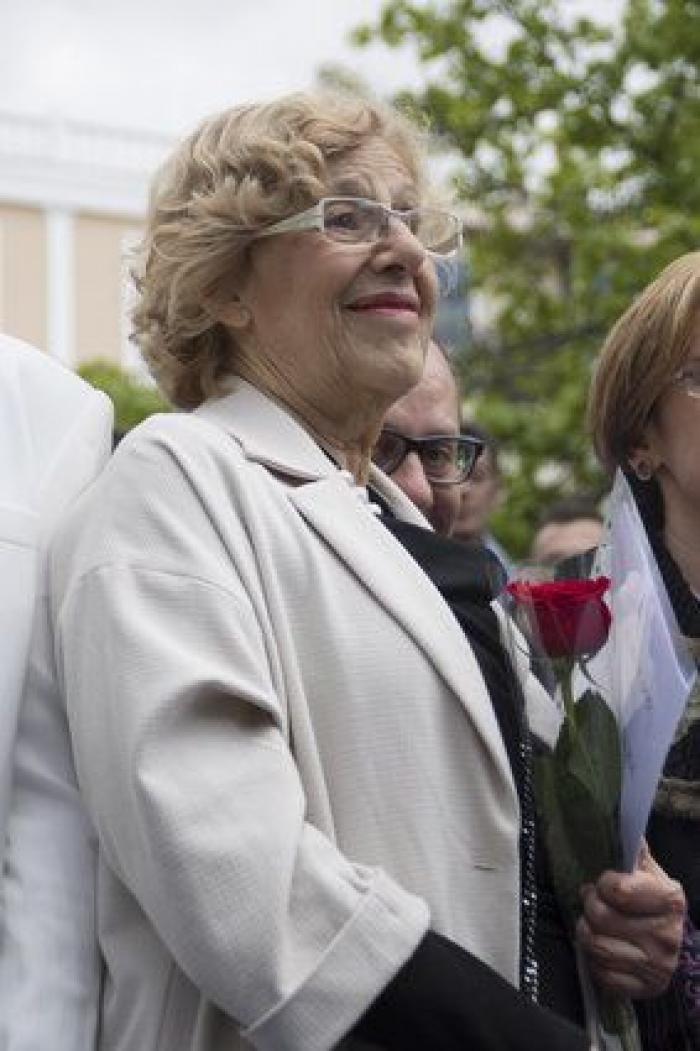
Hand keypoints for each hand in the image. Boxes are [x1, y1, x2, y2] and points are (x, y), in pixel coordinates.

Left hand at [576, 842, 685, 998]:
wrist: (675, 946)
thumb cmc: (652, 901)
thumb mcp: (649, 872)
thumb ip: (632, 850)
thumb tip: (616, 814)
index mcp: (669, 899)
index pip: (618, 890)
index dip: (602, 884)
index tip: (603, 883)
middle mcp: (666, 935)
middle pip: (601, 918)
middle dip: (589, 906)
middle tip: (591, 902)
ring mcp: (657, 966)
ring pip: (596, 947)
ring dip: (586, 933)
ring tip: (592, 924)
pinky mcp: (645, 989)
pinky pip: (602, 975)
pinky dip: (594, 961)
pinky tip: (603, 949)